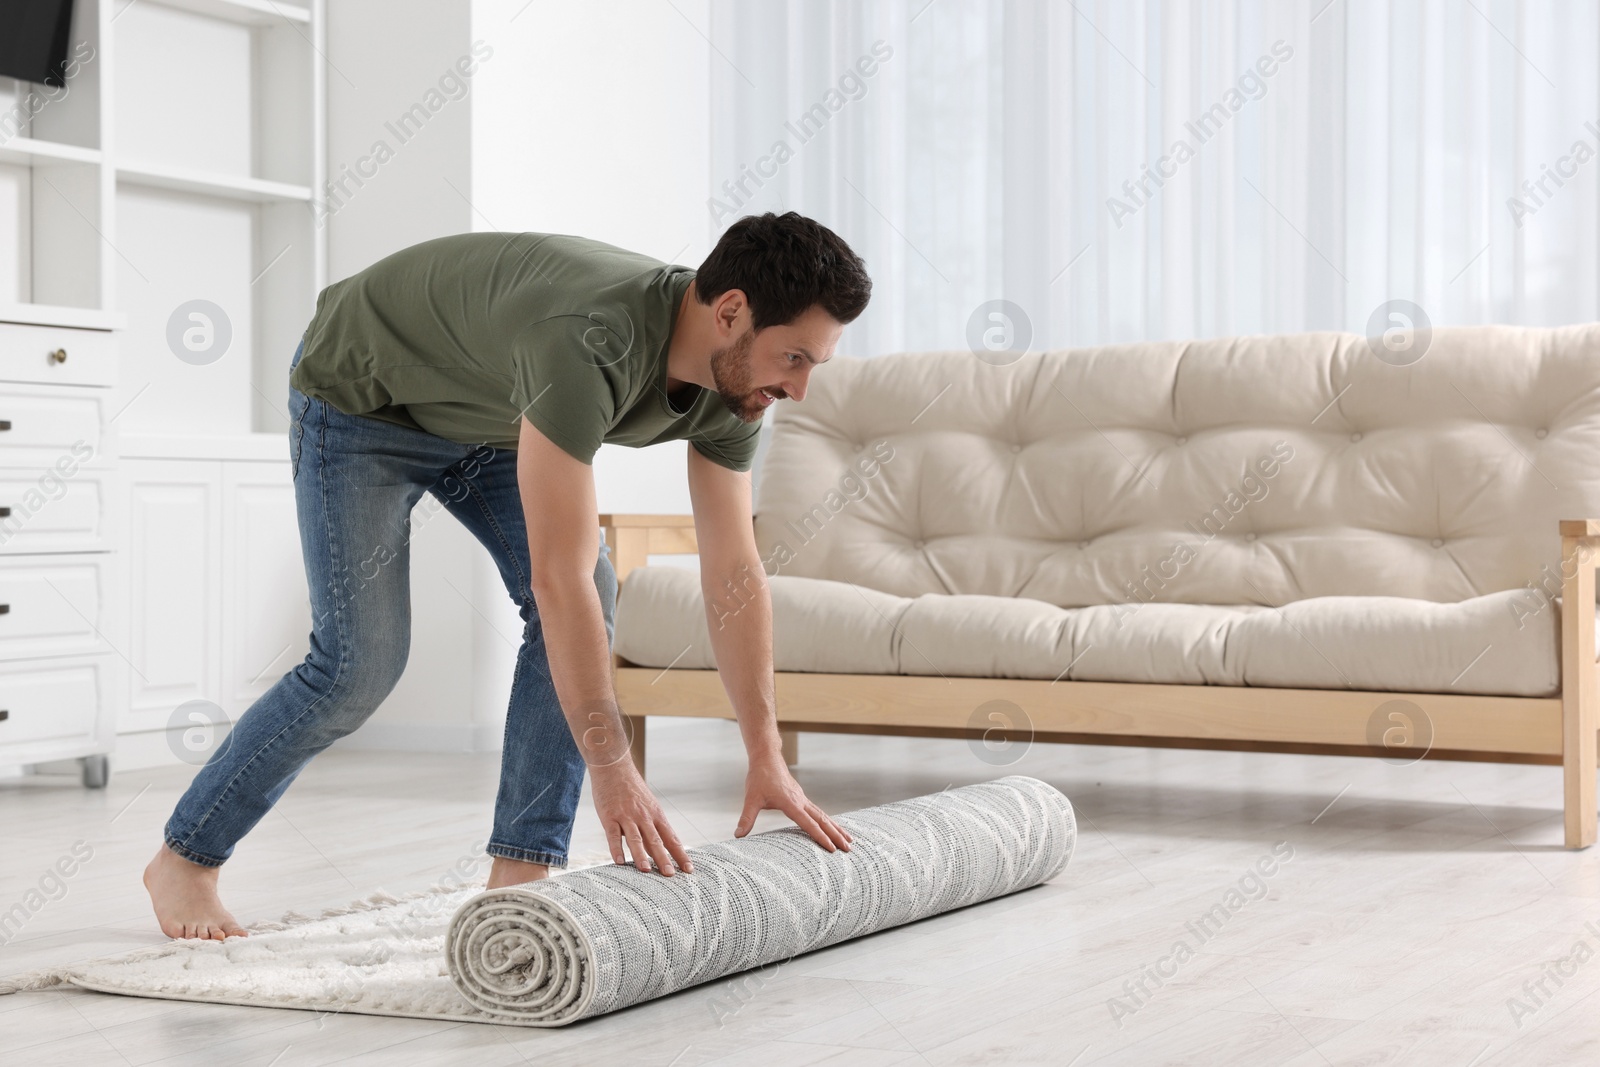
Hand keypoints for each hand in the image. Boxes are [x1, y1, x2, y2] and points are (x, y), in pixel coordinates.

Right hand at [589, 762, 692, 875]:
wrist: (614, 767)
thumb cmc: (632, 789)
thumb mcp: (647, 805)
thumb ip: (651, 826)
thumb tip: (654, 849)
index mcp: (656, 815)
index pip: (671, 838)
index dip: (680, 854)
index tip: (688, 869)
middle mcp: (644, 816)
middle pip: (656, 840)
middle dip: (664, 859)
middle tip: (670, 875)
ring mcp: (626, 817)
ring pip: (636, 838)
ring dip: (641, 855)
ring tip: (646, 870)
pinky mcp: (609, 817)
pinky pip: (613, 835)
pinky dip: (616, 849)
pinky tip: (619, 862)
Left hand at [736, 755, 853, 852]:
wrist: (766, 757)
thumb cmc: (759, 777)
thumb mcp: (751, 799)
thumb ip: (746, 818)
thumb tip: (738, 835)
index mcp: (791, 803)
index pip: (808, 823)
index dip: (820, 837)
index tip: (832, 848)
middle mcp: (800, 801)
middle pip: (823, 820)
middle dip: (836, 835)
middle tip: (849, 849)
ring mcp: (802, 799)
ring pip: (824, 816)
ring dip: (836, 828)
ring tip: (850, 840)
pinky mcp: (801, 797)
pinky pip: (818, 812)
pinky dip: (828, 821)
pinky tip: (832, 827)